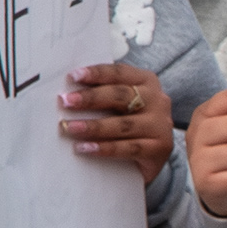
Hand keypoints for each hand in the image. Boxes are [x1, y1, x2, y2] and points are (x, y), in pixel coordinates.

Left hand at [61, 61, 171, 175]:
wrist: (153, 154)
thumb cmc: (131, 122)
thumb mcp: (122, 102)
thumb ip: (104, 93)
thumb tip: (69, 92)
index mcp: (147, 82)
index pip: (120, 73)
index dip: (96, 74)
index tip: (73, 77)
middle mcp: (157, 101)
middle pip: (122, 96)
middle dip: (91, 98)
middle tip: (66, 102)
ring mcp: (160, 125)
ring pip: (123, 125)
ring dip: (93, 126)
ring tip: (70, 128)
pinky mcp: (160, 148)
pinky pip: (128, 148)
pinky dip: (105, 148)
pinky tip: (85, 148)